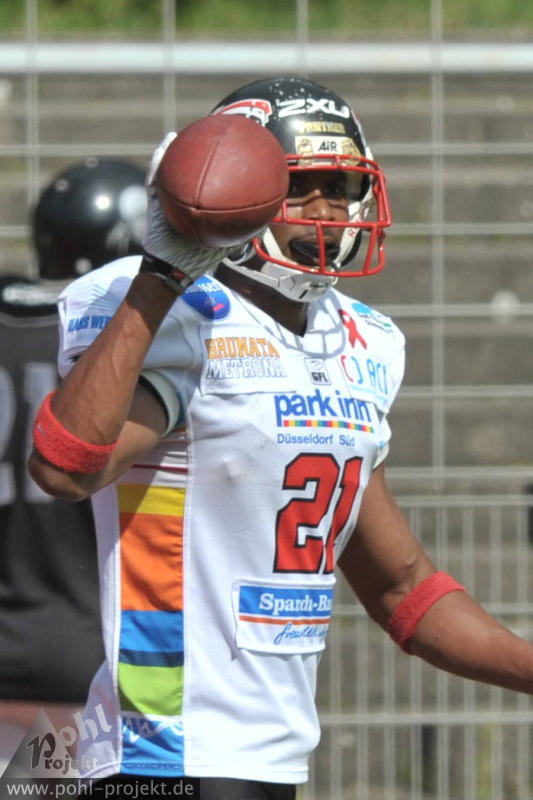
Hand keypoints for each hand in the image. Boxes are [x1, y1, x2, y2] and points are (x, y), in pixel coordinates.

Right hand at [141, 132, 230, 292]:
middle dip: (192, 152)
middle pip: (186, 173)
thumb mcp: (224, 245)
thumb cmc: (197, 260)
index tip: (229, 147)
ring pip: (167, 172)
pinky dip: (156, 164)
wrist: (171, 270)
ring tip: (175, 136)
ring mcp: (167, 200)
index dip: (216, 166)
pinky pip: (153, 181)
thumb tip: (267, 222)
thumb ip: (242, 232)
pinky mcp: (154, 203)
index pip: (207, 183)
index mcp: (198, 207)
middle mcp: (183, 200)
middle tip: (203, 132)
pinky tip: (163, 148)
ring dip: (170, 152)